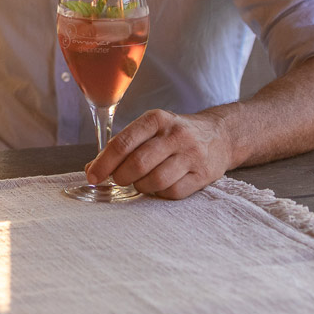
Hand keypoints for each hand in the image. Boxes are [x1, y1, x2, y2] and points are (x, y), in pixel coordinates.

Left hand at [86, 108, 234, 199]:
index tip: (93, 176)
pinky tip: (159, 186)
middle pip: (138, 164)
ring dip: (141, 186)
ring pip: (155, 180)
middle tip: (119, 180)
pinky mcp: (203, 174)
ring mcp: (191, 155)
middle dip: (121, 177)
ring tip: (141, 181)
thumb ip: (123, 146)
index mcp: (156, 119)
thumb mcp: (150, 129)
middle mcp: (175, 135)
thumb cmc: (175, 134)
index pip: (123, 143)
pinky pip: (173, 192)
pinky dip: (160, 193)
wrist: (220, 135)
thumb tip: (93, 168)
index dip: (104, 163)